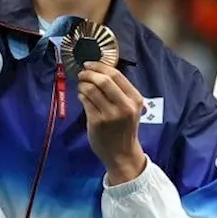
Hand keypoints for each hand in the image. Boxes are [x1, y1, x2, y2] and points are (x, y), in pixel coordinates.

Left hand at [78, 61, 147, 183]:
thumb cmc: (125, 128)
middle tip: (82, 73)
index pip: (117, 75)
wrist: (122, 153)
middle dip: (89, 73)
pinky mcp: (97, 122)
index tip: (90, 64)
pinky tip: (81, 96)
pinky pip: (85, 102)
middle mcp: (125, 106)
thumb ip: (120, 91)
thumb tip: (99, 70)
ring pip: (91, 90)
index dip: (100, 66)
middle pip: (103, 80)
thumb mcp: (131, 108)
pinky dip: (81, 95)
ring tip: (81, 85)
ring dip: (83, 84)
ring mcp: (110, 115)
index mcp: (135, 99)